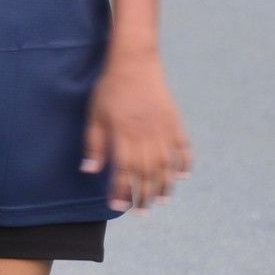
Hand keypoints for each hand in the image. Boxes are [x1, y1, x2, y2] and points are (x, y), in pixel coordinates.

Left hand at [81, 50, 190, 211]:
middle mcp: (145, 135)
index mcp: (123, 134)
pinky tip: (182, 176)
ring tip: (160, 201)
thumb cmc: (110, 88)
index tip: (117, 206)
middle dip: (143, 195)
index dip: (120, 191)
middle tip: (141, 212)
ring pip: (166, 165)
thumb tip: (90, 170)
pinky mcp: (174, 120)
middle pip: (147, 173)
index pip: (123, 171)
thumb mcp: (94, 114)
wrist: (134, 62)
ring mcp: (163, 129)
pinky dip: (184, 163)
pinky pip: (183, 147)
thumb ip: (94, 143)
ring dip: (164, 185)